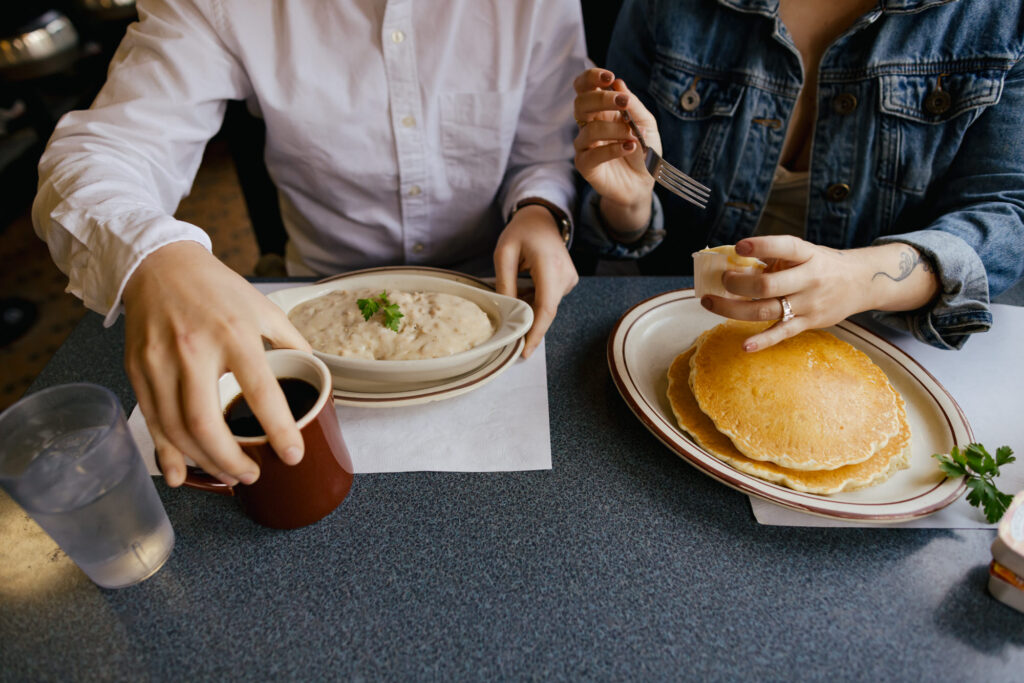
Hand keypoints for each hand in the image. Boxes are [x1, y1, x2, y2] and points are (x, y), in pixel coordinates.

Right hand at [122, 241, 311, 486]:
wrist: (158, 263)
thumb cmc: (216, 288)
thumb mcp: (263, 307)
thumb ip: (291, 342)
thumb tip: (316, 373)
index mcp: (234, 333)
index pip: (260, 390)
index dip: (279, 429)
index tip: (293, 455)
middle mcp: (193, 350)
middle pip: (206, 423)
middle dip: (231, 460)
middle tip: (252, 474)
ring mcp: (159, 362)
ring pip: (176, 429)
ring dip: (203, 462)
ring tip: (228, 473)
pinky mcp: (137, 370)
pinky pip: (151, 421)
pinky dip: (165, 453)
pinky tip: (180, 473)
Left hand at [494, 205, 578, 357]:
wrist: (542, 218)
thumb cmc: (522, 232)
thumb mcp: (504, 253)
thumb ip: (505, 283)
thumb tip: (506, 312)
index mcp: (550, 265)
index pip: (546, 307)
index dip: (536, 332)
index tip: (525, 351)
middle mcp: (565, 275)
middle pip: (546, 311)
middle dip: (528, 325)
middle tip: (508, 334)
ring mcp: (569, 279)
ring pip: (547, 306)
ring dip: (529, 309)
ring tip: (512, 297)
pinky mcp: (568, 281)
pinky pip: (549, 299)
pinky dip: (534, 301)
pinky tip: (523, 290)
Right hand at [572, 68, 659, 234]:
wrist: (644, 182)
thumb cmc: (644, 150)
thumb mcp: (646, 124)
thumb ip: (633, 105)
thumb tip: (618, 83)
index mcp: (601, 110)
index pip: (585, 87)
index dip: (591, 78)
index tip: (609, 77)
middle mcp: (589, 124)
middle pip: (581, 103)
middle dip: (602, 99)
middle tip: (623, 103)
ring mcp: (585, 145)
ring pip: (588, 130)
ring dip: (614, 129)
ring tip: (633, 136)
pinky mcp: (585, 166)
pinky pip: (592, 154)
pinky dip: (612, 149)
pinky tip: (629, 148)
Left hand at [701, 236, 938, 350]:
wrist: (860, 282)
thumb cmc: (820, 265)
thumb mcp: (803, 254)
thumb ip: (773, 259)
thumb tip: (732, 263)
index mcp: (807, 255)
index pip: (785, 247)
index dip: (762, 246)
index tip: (739, 246)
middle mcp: (809, 279)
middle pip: (768, 285)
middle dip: (738, 284)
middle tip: (722, 279)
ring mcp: (808, 303)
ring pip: (766, 310)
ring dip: (733, 308)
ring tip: (710, 301)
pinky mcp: (808, 323)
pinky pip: (782, 333)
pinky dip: (762, 341)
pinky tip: (745, 346)